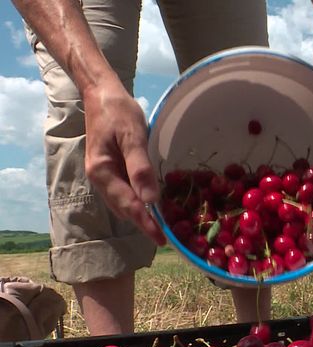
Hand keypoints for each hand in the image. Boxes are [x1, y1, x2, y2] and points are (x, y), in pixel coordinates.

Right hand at [83, 77, 165, 245]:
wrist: (102, 94)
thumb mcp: (133, 137)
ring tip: (161, 226)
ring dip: (140, 215)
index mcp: (102, 171)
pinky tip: (152, 203)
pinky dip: (138, 202)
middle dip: (144, 224)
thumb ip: (140, 169)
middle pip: (123, 209)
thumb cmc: (118, 113)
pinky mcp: (110, 171)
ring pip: (123, 203)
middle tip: (165, 236)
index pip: (128, 205)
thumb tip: (150, 201)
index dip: (146, 223)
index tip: (161, 239)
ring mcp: (104, 176)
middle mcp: (100, 178)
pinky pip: (124, 193)